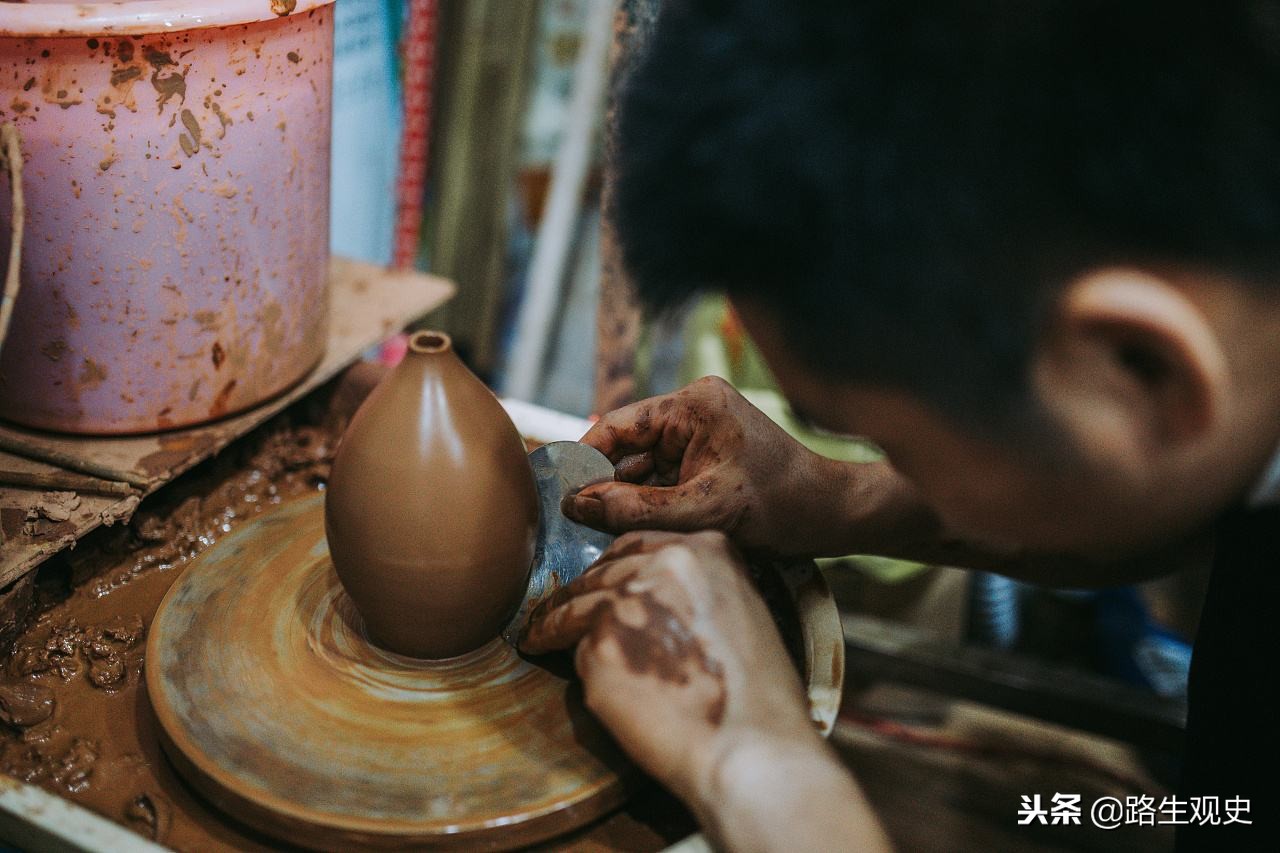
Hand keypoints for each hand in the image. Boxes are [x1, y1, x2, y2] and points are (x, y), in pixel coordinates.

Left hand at [518, 530, 817, 804]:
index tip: (602, 581)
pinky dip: (554, 648)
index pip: (639, 545)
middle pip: (603, 570)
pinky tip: (542, 651)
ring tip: (541, 629)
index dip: (616, 567)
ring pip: (578, 601)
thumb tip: (653, 601)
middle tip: (566, 608)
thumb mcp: (741, 613)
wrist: (748, 747)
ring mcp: (629, 601)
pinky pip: (572, 643)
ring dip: (556, 617)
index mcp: (706, 550)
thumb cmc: (755, 699)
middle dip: (584, 590)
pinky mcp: (600, 644)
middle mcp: (664, 563)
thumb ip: (695, 592)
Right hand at [566, 376, 853, 555]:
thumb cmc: (779, 507)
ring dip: (630, 500)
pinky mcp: (708, 456)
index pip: (618, 426)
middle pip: (629, 450)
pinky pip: (664, 479)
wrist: (832, 516)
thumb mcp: (701, 512)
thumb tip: (576, 505)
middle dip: (609, 487)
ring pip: (644, 469)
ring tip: (610, 533)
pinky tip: (639, 530)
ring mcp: (701, 433)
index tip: (559, 493)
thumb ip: (635, 509)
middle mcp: (693, 409)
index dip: (586, 460)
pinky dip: (651, 504)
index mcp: (692, 404)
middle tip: (578, 525)